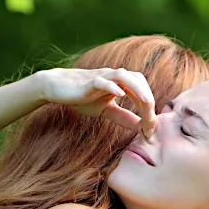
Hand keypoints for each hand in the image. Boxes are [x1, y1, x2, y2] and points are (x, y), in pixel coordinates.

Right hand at [35, 68, 156, 138]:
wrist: (57, 87)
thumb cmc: (83, 98)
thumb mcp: (107, 111)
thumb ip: (124, 117)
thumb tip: (143, 130)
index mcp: (121, 84)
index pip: (142, 93)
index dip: (149, 112)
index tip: (151, 132)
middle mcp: (115, 77)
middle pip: (138, 81)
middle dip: (148, 101)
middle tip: (152, 123)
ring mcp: (102, 77)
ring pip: (124, 77)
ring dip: (138, 88)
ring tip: (147, 103)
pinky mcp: (88, 81)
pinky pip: (102, 81)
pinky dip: (112, 86)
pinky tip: (120, 94)